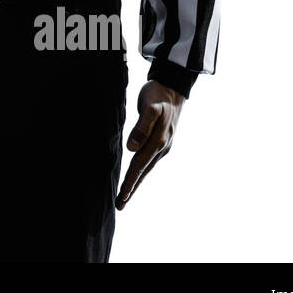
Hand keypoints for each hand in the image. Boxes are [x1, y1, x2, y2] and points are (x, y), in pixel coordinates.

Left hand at [116, 79, 184, 209]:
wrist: (172, 87)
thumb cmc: (158, 95)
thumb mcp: (150, 108)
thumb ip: (141, 127)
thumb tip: (131, 148)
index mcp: (158, 141)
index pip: (139, 165)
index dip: (130, 181)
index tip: (122, 195)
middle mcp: (162, 147)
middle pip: (143, 171)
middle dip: (131, 188)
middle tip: (120, 205)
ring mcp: (163, 145)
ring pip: (146, 168)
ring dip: (135, 182)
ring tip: (125, 196)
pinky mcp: (161, 141)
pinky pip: (148, 160)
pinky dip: (140, 171)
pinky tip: (136, 175)